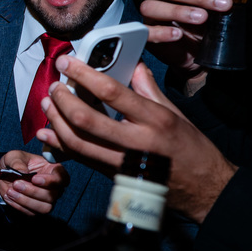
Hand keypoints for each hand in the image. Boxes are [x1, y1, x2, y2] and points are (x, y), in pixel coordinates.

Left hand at [0, 151, 68, 215]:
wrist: (5, 175)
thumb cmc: (14, 162)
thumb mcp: (13, 156)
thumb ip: (17, 162)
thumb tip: (22, 172)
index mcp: (52, 170)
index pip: (63, 178)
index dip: (51, 181)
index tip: (34, 178)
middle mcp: (53, 187)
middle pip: (53, 195)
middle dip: (33, 191)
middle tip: (16, 184)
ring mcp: (47, 200)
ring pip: (45, 207)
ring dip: (26, 201)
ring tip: (10, 191)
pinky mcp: (36, 209)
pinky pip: (32, 213)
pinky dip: (18, 206)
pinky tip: (9, 196)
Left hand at [37, 57, 236, 222]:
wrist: (203, 189)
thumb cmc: (191, 149)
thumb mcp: (176, 113)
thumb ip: (150, 89)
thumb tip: (134, 64)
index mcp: (155, 120)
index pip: (112, 92)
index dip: (84, 74)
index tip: (67, 61)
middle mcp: (137, 141)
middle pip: (86, 119)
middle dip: (63, 99)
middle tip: (54, 85)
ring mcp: (122, 162)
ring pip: (77, 142)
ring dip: (55, 121)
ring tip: (47, 103)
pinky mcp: (114, 176)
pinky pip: (81, 158)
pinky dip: (60, 145)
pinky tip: (48, 132)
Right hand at [140, 0, 251, 90]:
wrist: (199, 56)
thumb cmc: (210, 26)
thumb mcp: (230, 10)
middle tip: (223, 5)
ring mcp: (153, 13)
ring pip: (155, 5)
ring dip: (179, 10)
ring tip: (203, 18)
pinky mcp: (148, 33)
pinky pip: (147, 30)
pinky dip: (161, 32)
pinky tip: (178, 34)